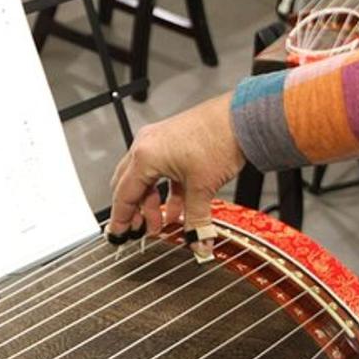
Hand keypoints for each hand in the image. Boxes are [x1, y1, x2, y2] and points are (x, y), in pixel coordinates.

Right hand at [107, 93, 245, 256]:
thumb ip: (197, 220)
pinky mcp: (172, 140)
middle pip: (129, 186)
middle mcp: (146, 146)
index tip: (118, 234)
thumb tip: (198, 241)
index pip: (124, 195)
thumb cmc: (219, 138)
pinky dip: (166, 190)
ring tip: (162, 223)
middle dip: (135, 212)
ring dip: (152, 203)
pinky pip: (161, 171)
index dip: (120, 219)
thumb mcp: (203, 187)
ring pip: (145, 179)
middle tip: (140, 231)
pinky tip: (177, 207)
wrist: (241, 117)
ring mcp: (158, 141)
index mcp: (145, 157)